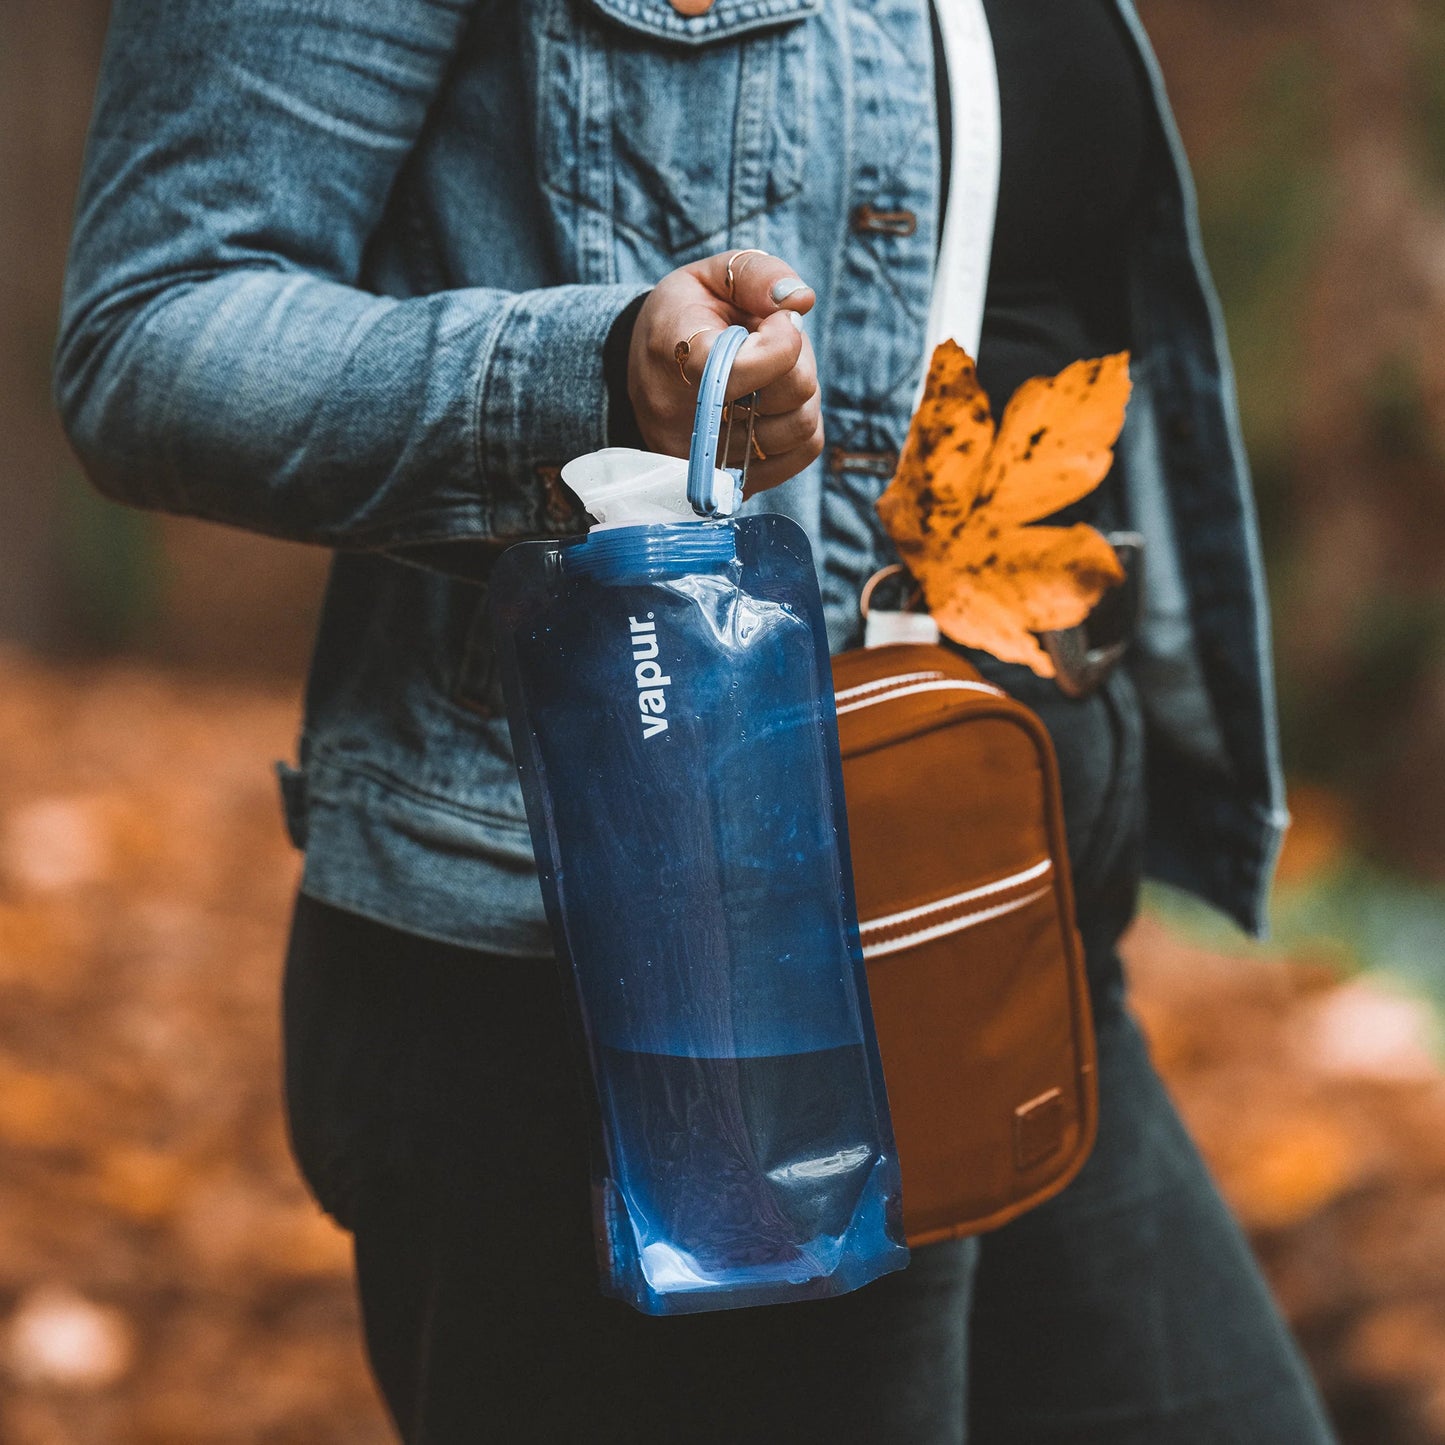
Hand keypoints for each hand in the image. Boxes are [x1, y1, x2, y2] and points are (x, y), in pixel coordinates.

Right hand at [627, 250, 822, 498]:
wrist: (649, 372)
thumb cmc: (685, 317)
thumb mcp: (709, 275)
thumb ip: (757, 274)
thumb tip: (800, 300)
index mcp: (673, 354)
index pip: (738, 370)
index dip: (780, 344)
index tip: (779, 320)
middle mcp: (683, 417)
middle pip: (787, 396)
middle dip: (799, 358)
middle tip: (777, 340)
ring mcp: (706, 458)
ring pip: (801, 427)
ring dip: (803, 391)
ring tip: (775, 372)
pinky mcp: (730, 479)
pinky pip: (801, 453)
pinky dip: (802, 422)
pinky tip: (776, 402)